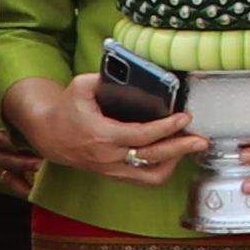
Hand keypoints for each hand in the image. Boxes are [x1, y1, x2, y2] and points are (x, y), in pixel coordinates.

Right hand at [5, 69, 205, 185]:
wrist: (48, 135)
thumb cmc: (66, 110)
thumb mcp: (80, 87)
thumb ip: (103, 78)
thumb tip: (128, 71)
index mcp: (102, 135)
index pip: (142, 135)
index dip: (166, 127)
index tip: (184, 117)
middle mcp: (109, 157)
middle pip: (153, 158)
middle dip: (181, 148)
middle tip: (201, 139)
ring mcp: (112, 169)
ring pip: (151, 175)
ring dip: (174, 162)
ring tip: (188, 147)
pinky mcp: (114, 174)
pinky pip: (143, 179)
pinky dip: (161, 169)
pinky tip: (172, 156)